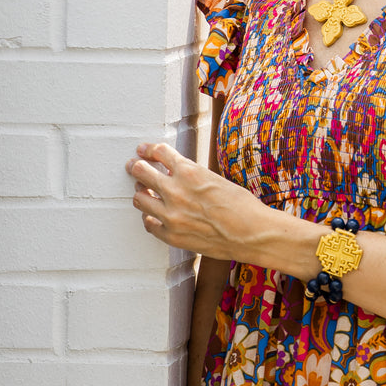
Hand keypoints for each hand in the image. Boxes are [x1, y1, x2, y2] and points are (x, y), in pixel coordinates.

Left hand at [126, 142, 263, 261]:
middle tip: (134, 166)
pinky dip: (150, 218)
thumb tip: (175, 172)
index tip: (144, 150)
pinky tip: (155, 216)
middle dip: (136, 166)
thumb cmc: (241, 205)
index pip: (159, 152)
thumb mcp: (215, 179)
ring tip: (144, 192)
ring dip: (141, 192)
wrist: (251, 234)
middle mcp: (175, 191)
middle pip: (141, 172)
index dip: (149, 149)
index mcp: (189, 172)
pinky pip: (148, 224)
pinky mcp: (171, 236)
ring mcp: (170, 215)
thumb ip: (191, 175)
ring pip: (139, 199)